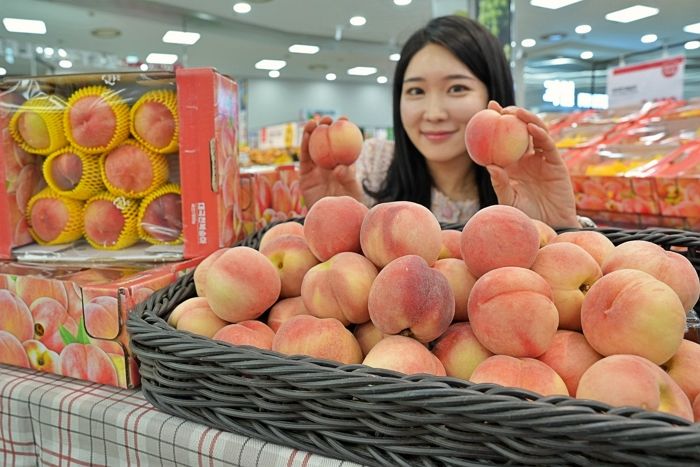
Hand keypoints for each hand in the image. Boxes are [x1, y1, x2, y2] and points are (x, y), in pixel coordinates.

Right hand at [299, 115, 362, 206]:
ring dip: (312, 133)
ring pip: (313, 147)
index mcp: (344, 165)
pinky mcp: (304, 175)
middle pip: (327, 142)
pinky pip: (304, 158)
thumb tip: (340, 167)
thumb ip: (347, 178)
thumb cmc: (346, 206)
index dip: (344, 130)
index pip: (344, 144)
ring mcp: (316, 169)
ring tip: (314, 122)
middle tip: (328, 119)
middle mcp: (329, 164)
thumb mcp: (352, 192)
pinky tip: (306, 134)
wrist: (330, 220)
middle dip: (327, 128)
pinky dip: (304, 145)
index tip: (345, 119)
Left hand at [484, 101, 578, 227]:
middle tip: (498, 108)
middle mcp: (525, 158)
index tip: (485, 110)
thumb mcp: (508, 200)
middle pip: (518, 131)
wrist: (548, 226)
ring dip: (526, 119)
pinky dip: (541, 135)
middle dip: (509, 115)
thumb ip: (500, 184)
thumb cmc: (524, 216)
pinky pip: (547, 146)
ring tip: (515, 113)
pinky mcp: (556, 164)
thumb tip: (490, 166)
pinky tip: (531, 128)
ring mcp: (541, 159)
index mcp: (510, 165)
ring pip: (535, 132)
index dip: (494, 123)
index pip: (501, 139)